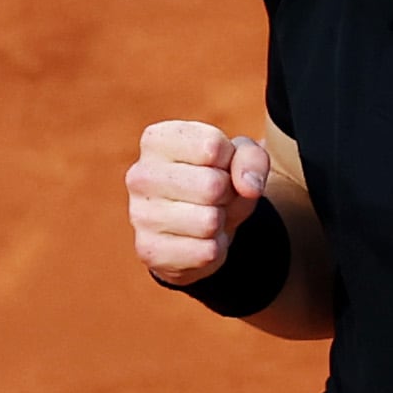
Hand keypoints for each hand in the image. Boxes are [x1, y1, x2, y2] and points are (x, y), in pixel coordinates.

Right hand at [128, 119, 271, 283]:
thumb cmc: (214, 181)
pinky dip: (214, 248)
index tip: (217, 167)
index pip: (213, 146)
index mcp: (157, 140)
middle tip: (215, 197)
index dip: (229, 161)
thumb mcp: (238, 159)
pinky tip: (198, 239)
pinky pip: (206, 252)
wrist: (192, 228)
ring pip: (210, 221)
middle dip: (227, 194)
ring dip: (220, 223)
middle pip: (212, 186)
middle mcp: (140, 175)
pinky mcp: (150, 250)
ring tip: (207, 216)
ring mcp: (141, 215)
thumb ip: (251, 157)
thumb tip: (249, 187)